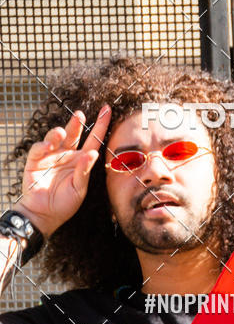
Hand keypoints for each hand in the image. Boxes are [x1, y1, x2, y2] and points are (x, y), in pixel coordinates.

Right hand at [18, 104, 111, 237]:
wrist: (44, 214)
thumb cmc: (64, 204)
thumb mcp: (79, 189)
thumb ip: (84, 171)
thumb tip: (92, 154)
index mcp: (80, 161)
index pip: (93, 140)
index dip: (100, 125)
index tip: (107, 109)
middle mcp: (66, 155)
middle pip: (73, 134)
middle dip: (76, 123)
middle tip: (80, 115)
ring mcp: (51, 156)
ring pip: (56, 138)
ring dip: (59, 133)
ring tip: (61, 132)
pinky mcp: (36, 160)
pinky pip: (39, 148)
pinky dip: (43, 144)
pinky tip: (48, 145)